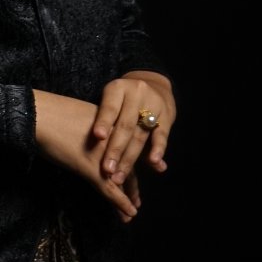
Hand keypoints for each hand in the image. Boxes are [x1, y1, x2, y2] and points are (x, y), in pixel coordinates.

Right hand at [33, 88, 143, 222]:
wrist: (38, 115)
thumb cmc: (50, 112)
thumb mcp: (79, 116)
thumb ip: (92, 127)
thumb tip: (90, 137)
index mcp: (112, 123)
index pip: (126, 148)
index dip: (129, 164)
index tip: (132, 177)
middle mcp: (115, 139)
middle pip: (128, 165)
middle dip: (131, 185)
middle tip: (136, 200)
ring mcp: (105, 154)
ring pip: (122, 180)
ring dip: (128, 198)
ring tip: (130, 213)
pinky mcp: (93, 169)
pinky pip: (111, 189)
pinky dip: (121, 204)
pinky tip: (129, 214)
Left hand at [89, 70, 175, 186]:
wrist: (152, 85)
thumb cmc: (121, 99)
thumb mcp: (110, 100)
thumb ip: (102, 118)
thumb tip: (93, 141)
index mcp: (117, 88)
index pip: (110, 107)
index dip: (104, 121)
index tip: (97, 137)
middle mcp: (136, 93)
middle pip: (125, 125)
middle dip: (115, 150)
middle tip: (107, 170)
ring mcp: (154, 104)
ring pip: (140, 134)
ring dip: (130, 158)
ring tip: (120, 176)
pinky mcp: (167, 116)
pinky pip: (161, 135)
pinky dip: (157, 150)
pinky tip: (154, 163)